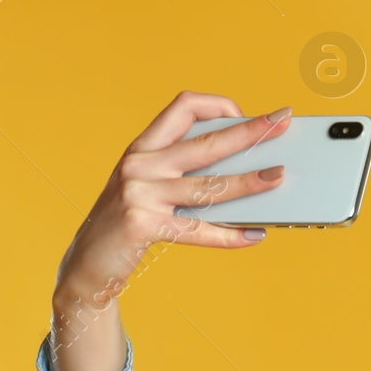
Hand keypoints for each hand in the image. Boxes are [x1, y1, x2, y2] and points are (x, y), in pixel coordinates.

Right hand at [50, 90, 290, 370]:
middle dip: (249, 133)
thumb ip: (183, 177)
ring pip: (208, 186)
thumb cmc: (127, 225)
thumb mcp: (148, 189)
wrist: (88, 265)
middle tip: (282, 123)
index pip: (183, 107)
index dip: (218, 106)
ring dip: (249, 181)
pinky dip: (230, 235)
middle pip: (206, 142)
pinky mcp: (143, 225)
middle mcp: (140, 165)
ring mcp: (140, 194)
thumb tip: (242, 175)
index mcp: (143, 148)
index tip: (248, 115)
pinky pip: (198, 230)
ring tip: (278, 178)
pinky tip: (254, 236)